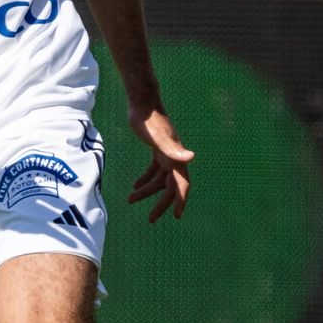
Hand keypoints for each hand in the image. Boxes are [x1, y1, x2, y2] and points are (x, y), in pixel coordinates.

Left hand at [123, 104, 192, 222]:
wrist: (142, 103)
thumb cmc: (150, 121)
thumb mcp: (159, 137)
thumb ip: (173, 149)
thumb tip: (191, 157)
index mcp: (176, 158)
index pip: (182, 185)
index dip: (180, 201)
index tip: (176, 216)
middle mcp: (174, 158)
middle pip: (169, 187)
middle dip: (161, 204)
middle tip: (151, 219)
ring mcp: (166, 154)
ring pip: (158, 180)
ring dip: (146, 191)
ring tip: (130, 200)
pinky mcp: (157, 149)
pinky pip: (153, 170)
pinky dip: (145, 179)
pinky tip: (135, 186)